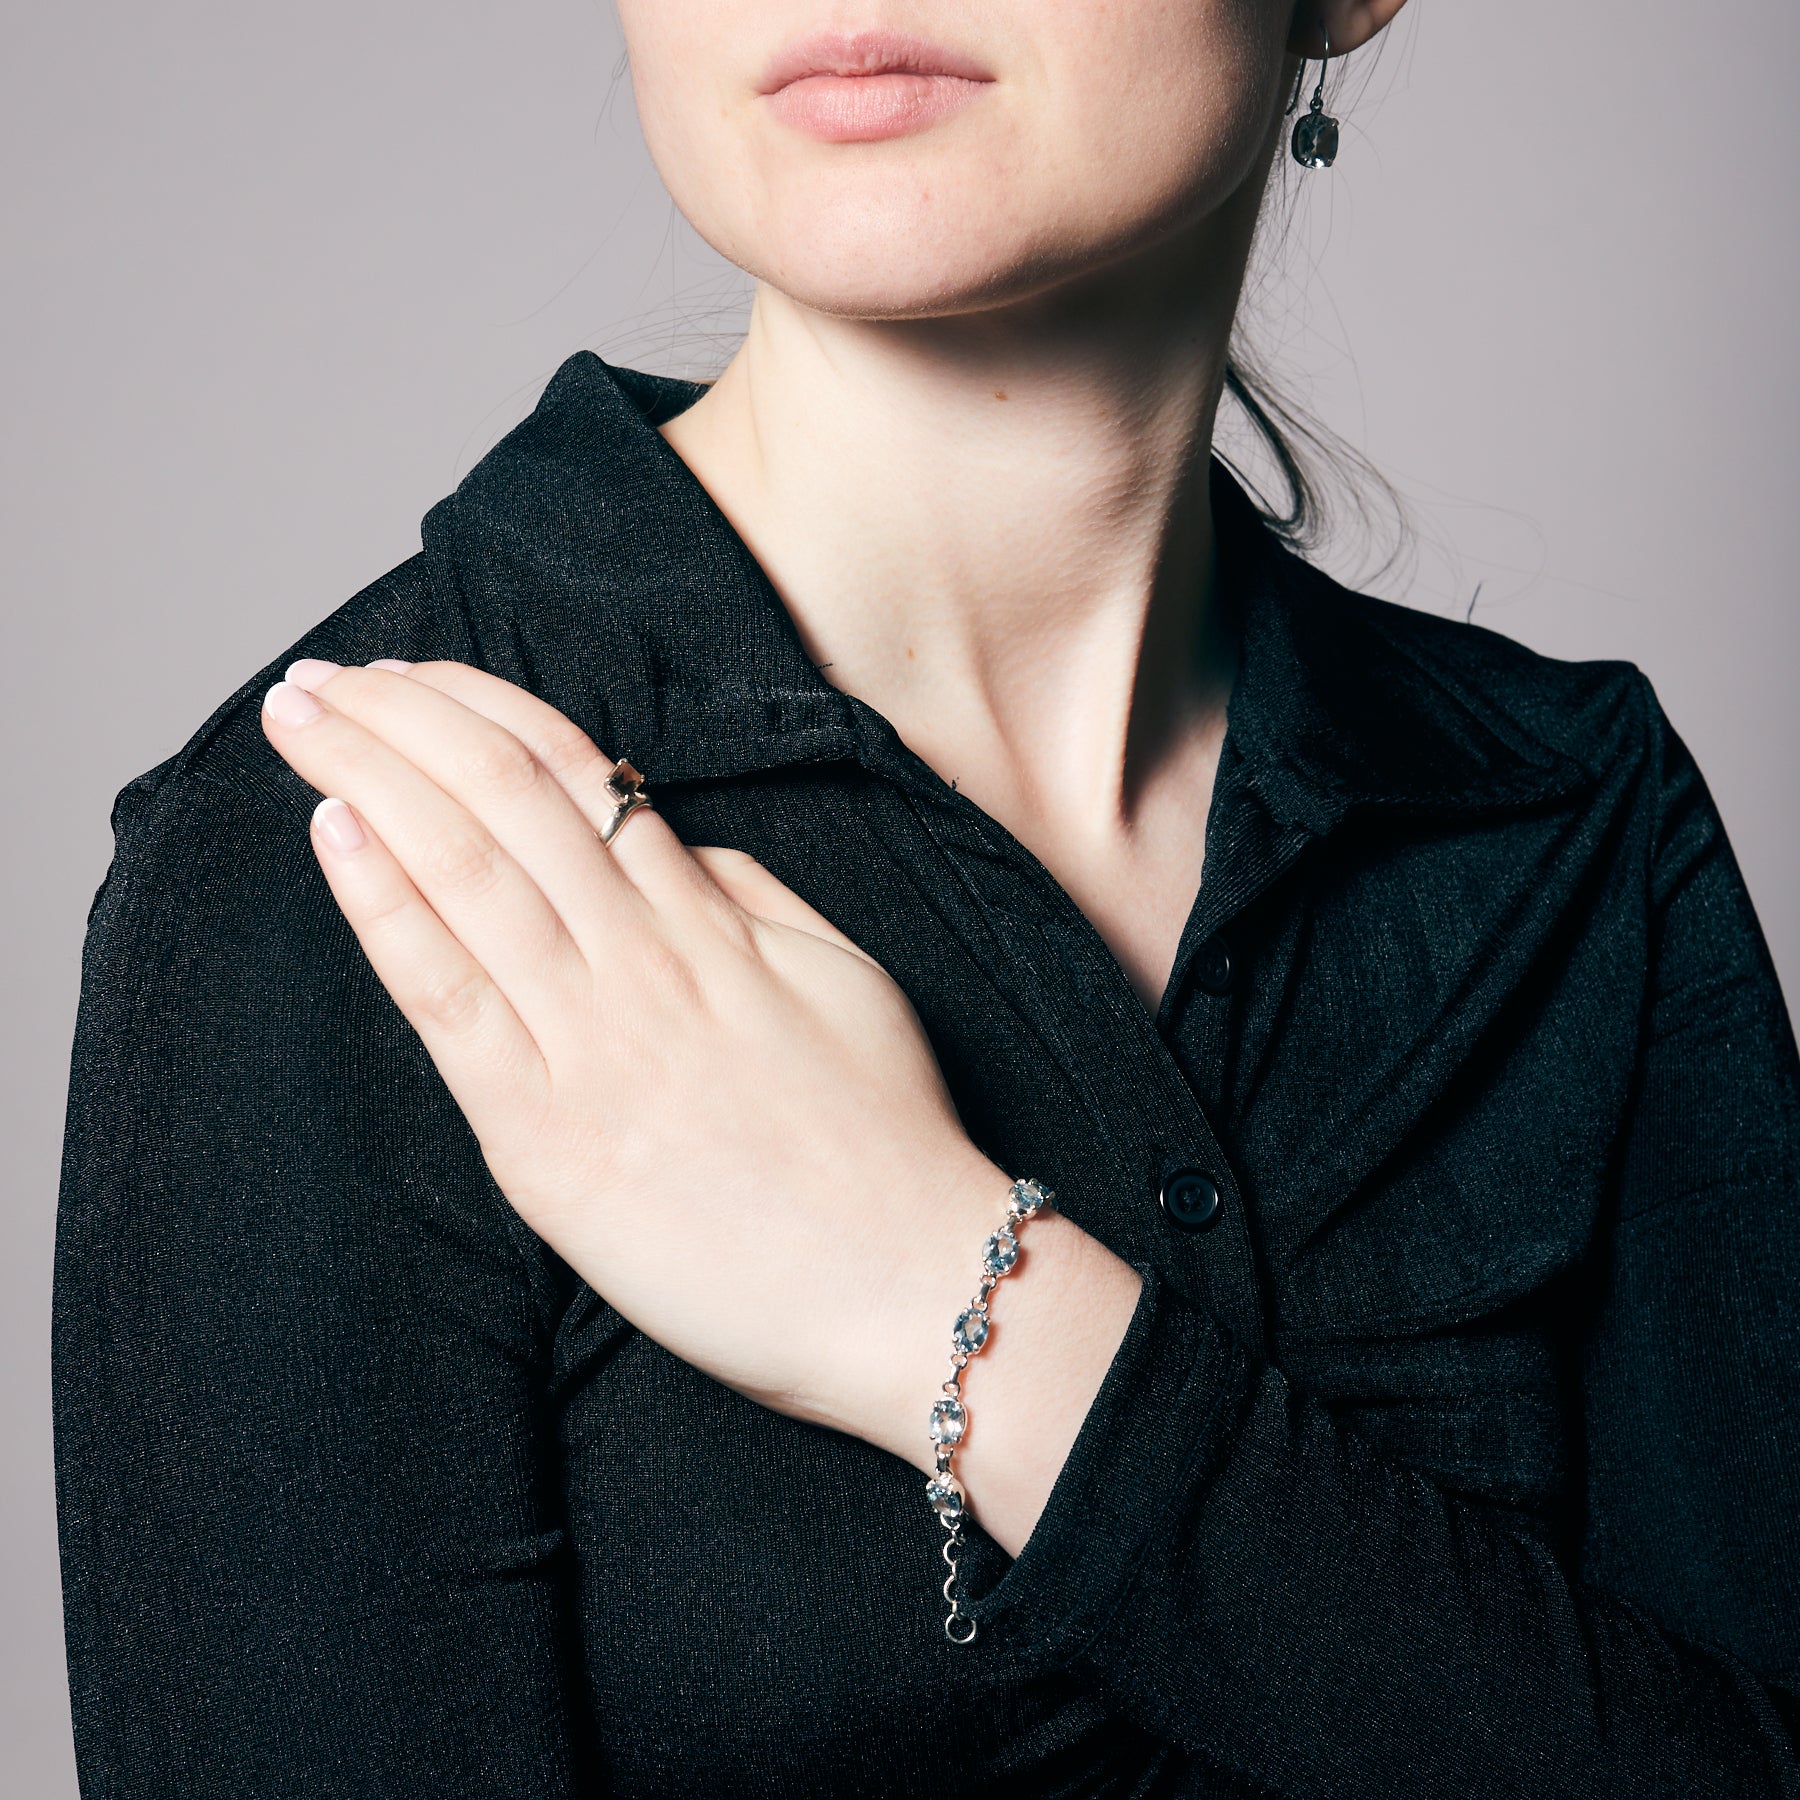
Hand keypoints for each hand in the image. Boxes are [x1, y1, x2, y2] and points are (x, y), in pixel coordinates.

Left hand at [259, 657, 1008, 1455]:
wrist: (906, 1283)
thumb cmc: (885, 1139)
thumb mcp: (842, 977)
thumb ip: (747, 899)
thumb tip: (664, 844)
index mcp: (709, 921)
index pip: (575, 775)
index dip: (481, 708)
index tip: (412, 677)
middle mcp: (641, 962)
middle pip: (501, 799)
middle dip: (399, 720)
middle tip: (318, 680)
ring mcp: (590, 1046)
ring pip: (464, 874)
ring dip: (369, 781)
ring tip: (298, 720)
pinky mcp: (546, 1141)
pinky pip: (449, 1003)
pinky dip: (385, 910)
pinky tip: (334, 838)